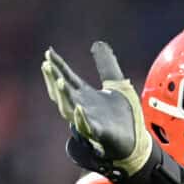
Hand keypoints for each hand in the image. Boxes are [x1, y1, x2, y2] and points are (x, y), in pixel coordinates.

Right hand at [41, 41, 151, 177]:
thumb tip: (98, 43)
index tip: (48, 52)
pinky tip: (78, 107)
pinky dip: (81, 118)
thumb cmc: (125, 116)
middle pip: (62, 92)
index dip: (58, 66)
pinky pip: (87, 127)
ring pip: (68, 109)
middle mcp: (83, 108)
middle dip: (53, 79)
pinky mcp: (100, 134)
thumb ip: (107, 65)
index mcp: (85, 96)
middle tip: (46, 65)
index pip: (67, 78)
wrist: (137, 140)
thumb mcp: (118, 85)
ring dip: (63, 95)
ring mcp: (89, 122)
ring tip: (59, 81)